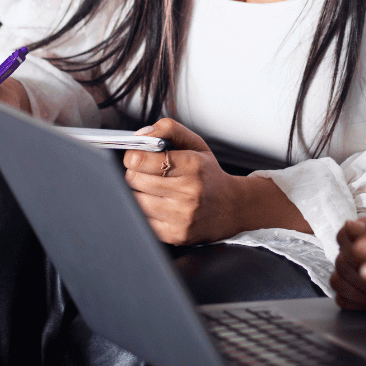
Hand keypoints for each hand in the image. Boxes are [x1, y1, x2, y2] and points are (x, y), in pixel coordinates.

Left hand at [122, 119, 310, 243]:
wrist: (232, 208)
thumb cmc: (209, 175)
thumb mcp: (196, 144)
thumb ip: (169, 129)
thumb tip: (141, 134)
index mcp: (193, 166)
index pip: (143, 160)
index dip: (133, 156)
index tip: (136, 156)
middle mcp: (188, 192)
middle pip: (134, 180)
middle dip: (135, 173)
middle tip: (146, 172)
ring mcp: (181, 216)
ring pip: (135, 201)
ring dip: (138, 193)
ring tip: (153, 189)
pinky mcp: (175, 235)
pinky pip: (142, 220)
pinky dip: (144, 211)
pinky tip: (158, 204)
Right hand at [332, 212, 365, 309]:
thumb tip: (350, 224)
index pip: (344, 235)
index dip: (359, 250)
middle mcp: (352, 247)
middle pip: (342, 261)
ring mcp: (348, 270)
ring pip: (338, 281)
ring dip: (363, 290)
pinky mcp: (349, 292)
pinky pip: (341, 299)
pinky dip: (357, 302)